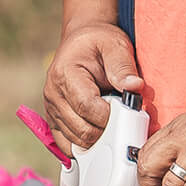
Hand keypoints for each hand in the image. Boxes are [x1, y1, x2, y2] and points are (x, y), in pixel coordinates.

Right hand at [43, 21, 144, 153]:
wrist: (82, 41)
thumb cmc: (99, 41)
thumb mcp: (115, 45)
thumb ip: (123, 67)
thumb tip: (135, 87)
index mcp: (65, 74)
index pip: (86, 106)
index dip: (109, 114)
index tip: (128, 112)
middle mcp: (53, 95)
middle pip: (79, 128)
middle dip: (106, 129)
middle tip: (125, 118)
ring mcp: (51, 110)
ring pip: (74, 140)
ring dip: (98, 138)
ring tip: (114, 120)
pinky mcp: (54, 120)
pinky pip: (66, 144)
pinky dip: (85, 144)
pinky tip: (101, 134)